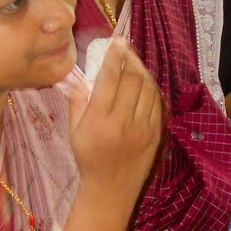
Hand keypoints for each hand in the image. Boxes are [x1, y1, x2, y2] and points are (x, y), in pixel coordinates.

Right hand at [69, 38, 162, 203]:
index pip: (109, 79)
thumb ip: (77, 100)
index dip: (114, 57)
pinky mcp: (155, 133)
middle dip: (129, 59)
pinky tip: (143, 82)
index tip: (116, 41)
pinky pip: (156, 102)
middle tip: (125, 48)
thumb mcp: (74, 130)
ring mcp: (143, 128)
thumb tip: (81, 73)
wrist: (110, 189)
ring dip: (141, 71)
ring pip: (147, 88)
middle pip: (131, 80)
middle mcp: (123, 123)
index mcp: (99, 121)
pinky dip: (150, 88)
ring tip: (133, 62)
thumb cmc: (88, 158)